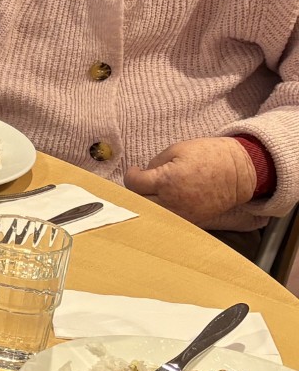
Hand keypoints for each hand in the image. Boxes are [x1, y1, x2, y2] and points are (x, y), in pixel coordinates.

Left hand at [125, 137, 256, 226]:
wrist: (239, 172)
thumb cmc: (208, 156)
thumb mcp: (176, 150)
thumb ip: (155, 163)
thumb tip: (143, 174)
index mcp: (167, 180)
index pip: (134, 184)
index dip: (131, 175)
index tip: (136, 170)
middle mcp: (172, 201)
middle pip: (139, 202)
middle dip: (136, 191)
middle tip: (142, 182)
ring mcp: (182, 214)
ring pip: (152, 213)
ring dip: (147, 203)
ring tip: (152, 191)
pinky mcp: (192, 220)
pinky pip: (168, 219)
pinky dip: (162, 211)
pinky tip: (164, 200)